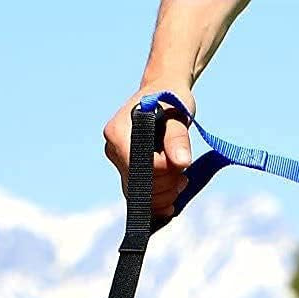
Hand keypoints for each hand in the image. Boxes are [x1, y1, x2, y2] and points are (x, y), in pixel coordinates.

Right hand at [103, 86, 195, 217]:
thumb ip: (178, 138)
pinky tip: (173, 199)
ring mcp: (119, 163)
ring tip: (182, 180)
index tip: (182, 162)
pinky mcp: (129, 172)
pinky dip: (158, 202)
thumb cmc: (171, 100)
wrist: (165, 94)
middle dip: (166, 185)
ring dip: (165, 195)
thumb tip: (181, 162)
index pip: (141, 167)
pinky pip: (140, 198)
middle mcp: (113, 150)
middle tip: (185, 175)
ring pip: (139, 196)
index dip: (165, 171)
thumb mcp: (178, 114)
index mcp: (118, 133)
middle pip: (139, 186)